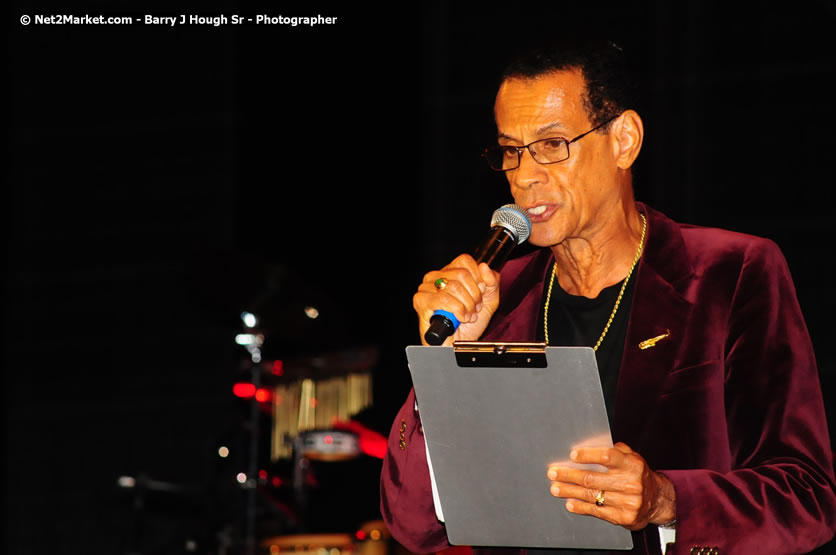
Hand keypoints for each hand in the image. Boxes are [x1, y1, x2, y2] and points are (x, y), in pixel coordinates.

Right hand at [413, 254, 500, 344]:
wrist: (458, 345)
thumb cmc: (469, 324)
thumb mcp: (489, 300)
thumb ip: (492, 281)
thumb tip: (484, 266)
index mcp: (449, 272)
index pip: (465, 260)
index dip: (478, 277)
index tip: (481, 292)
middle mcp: (435, 277)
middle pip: (461, 274)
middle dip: (474, 295)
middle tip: (474, 308)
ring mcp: (426, 288)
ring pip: (453, 286)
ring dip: (467, 305)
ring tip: (468, 315)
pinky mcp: (421, 302)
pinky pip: (444, 299)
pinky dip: (457, 310)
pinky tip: (460, 318)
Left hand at [546, 442, 675, 530]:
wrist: (658, 500)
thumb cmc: (638, 475)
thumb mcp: (632, 458)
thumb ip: (615, 450)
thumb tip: (590, 444)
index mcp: (632, 465)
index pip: (608, 457)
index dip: (588, 455)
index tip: (572, 455)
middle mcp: (630, 483)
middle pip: (593, 478)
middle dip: (569, 475)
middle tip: (553, 472)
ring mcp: (627, 502)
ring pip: (592, 495)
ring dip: (570, 492)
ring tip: (556, 488)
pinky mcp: (623, 517)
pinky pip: (597, 512)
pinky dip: (581, 507)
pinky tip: (570, 503)